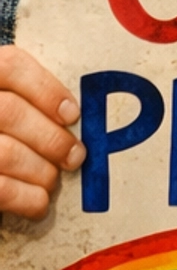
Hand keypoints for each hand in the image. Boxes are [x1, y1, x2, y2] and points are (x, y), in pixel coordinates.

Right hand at [0, 46, 83, 218]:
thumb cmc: (9, 131)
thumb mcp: (18, 106)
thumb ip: (33, 103)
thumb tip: (75, 120)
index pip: (10, 66)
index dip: (46, 89)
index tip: (72, 114)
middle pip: (10, 111)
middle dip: (51, 138)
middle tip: (75, 156)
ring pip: (6, 153)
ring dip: (41, 171)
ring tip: (52, 179)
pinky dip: (26, 198)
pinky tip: (39, 203)